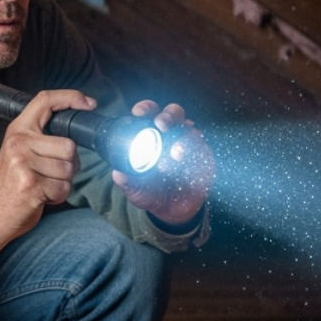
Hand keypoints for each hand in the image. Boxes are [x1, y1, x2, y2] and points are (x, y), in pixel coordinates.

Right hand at [0, 89, 94, 284]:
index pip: (45, 100)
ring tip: (43, 185)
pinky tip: (41, 196)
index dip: (71, 98)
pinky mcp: (31, 185)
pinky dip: (58, 196)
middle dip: (69, 164)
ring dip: (63, 182)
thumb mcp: (20, 152)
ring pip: (69, 168)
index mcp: (18, 131)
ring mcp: (23, 163)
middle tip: (51, 174)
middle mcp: (19, 143)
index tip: (89, 104)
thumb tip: (75, 131)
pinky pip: (64, 187)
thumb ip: (41, 139)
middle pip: (69, 146)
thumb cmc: (11, 186)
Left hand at [112, 101, 214, 225]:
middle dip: (168, 115)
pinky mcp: (202, 155)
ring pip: (189, 127)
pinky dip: (195, 150)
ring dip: (183, 135)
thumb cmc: (151, 193)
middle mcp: (171, 134)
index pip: (149, 114)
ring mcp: (188, 143)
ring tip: (176, 152)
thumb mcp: (134, 188)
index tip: (139, 114)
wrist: (172, 211)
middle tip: (161, 125)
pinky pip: (202, 146)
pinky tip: (187, 161)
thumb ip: (126, 180)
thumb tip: (118, 173)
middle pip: (173, 113)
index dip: (145, 108)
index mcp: (151, 135)